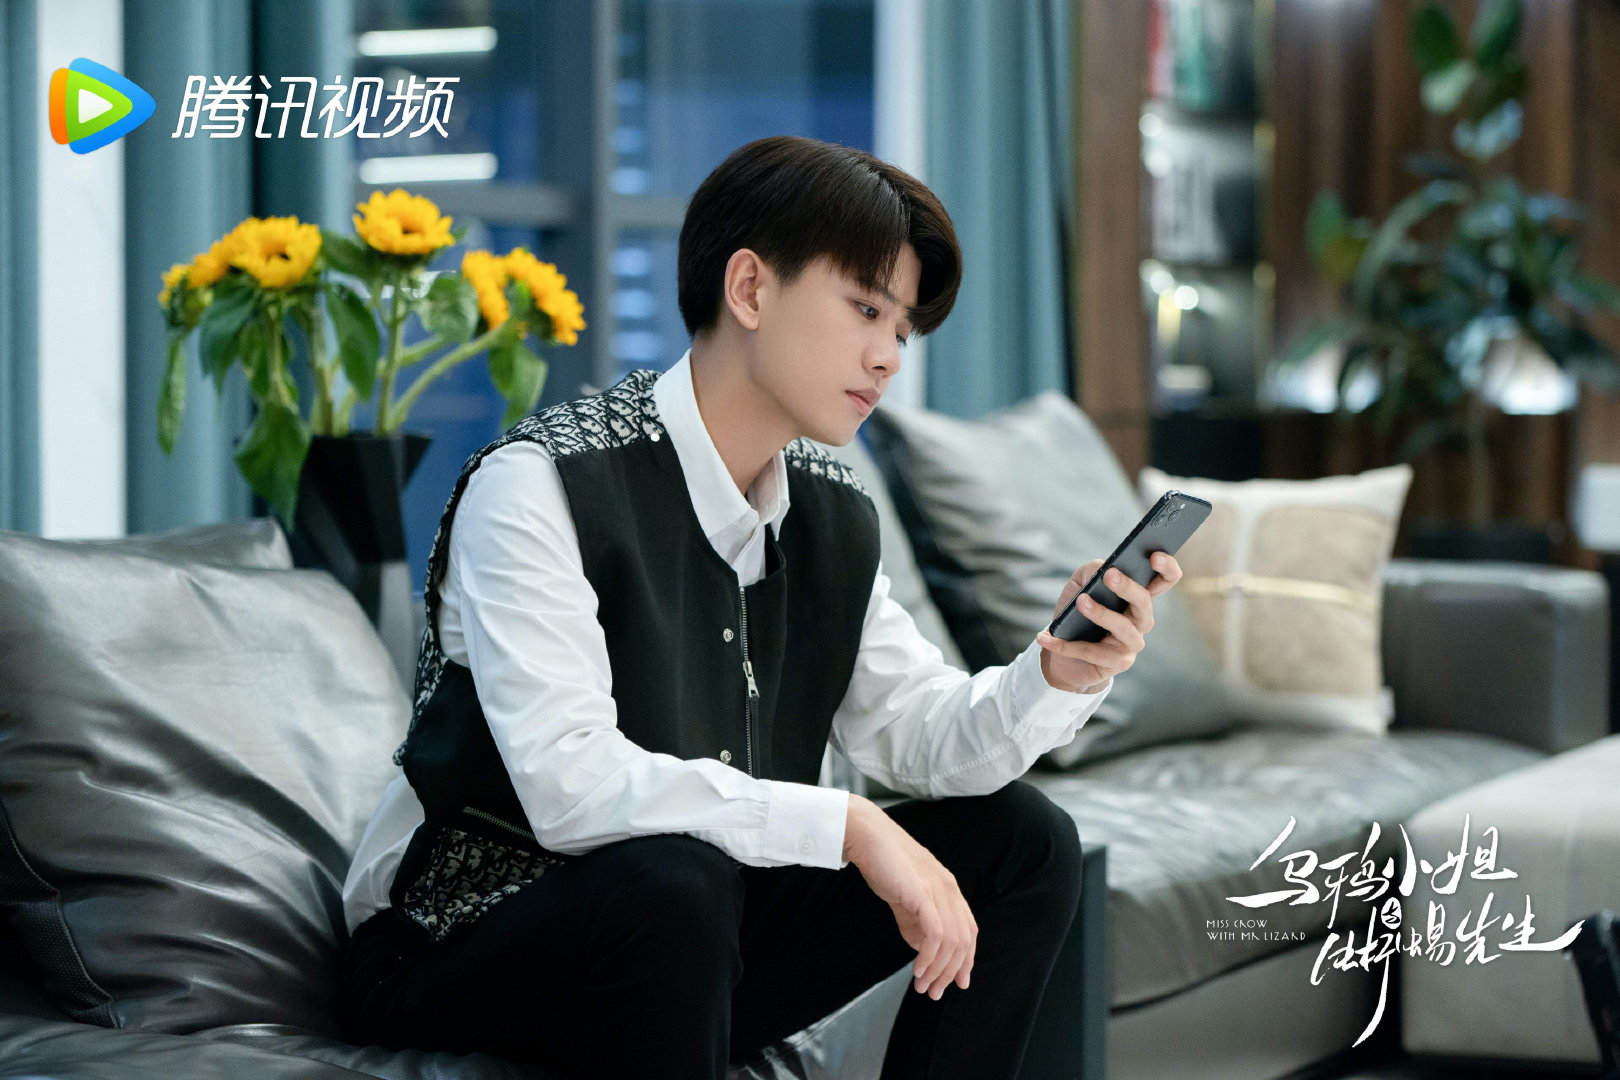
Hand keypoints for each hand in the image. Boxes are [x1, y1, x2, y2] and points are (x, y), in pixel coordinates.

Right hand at [844, 795, 976, 999]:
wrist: (867, 836)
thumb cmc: (883, 863)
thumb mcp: (905, 896)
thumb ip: (915, 921)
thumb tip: (922, 948)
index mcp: (949, 889)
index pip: (968, 930)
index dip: (966, 959)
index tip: (957, 982)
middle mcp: (949, 889)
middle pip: (963, 940)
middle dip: (951, 972)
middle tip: (935, 992)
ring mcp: (939, 890)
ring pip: (952, 942)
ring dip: (938, 970)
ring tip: (923, 986)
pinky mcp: (923, 894)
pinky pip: (936, 934)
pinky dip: (929, 957)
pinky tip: (918, 970)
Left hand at [1034, 553, 1183, 692]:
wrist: (1062, 654)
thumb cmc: (1076, 614)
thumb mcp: (1079, 586)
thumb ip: (1091, 571)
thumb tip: (1100, 570)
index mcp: (1137, 598)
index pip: (1164, 580)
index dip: (1166, 567)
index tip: (1154, 555)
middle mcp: (1141, 620)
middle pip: (1145, 602)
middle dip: (1128, 587)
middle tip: (1110, 575)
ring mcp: (1132, 643)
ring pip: (1123, 628)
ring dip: (1101, 614)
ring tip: (1080, 602)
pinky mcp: (1117, 664)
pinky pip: (1092, 652)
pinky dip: (1066, 645)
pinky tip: (1046, 637)